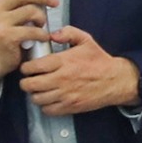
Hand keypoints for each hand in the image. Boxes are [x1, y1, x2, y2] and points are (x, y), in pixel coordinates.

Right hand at [0, 0, 59, 87]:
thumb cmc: (12, 34)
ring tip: (41, 27)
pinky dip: (41, 34)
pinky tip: (41, 38)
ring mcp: (2, 23)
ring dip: (42, 19)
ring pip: (31, 12)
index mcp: (3, 1)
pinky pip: (32, 31)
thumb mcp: (24, 13)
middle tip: (54, 3)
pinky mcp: (7, 37)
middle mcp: (0, 9)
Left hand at [20, 28, 140, 116]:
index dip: (25, 67)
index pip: (33, 67)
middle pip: (30, 85)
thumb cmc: (100, 61)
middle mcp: (61, 79)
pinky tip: (49, 99)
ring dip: (34, 94)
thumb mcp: (86, 40)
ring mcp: (65, 95)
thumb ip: (68, 33)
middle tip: (29, 79)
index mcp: (63, 62)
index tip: (27, 67)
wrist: (116, 81)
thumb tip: (52, 35)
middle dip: (26, 82)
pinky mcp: (70, 106)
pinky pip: (48, 110)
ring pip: (37, 98)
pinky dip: (45, 105)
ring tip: (39, 89)